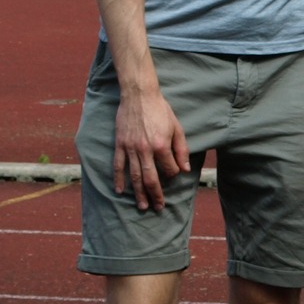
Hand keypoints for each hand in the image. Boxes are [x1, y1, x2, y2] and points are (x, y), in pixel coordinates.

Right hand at [112, 87, 190, 210]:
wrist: (139, 95)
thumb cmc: (160, 110)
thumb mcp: (177, 128)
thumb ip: (181, 149)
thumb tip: (185, 169)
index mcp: (161, 145)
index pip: (169, 169)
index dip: (173, 174)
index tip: (174, 173)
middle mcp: (145, 149)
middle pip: (150, 179)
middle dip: (155, 195)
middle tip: (158, 208)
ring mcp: (130, 148)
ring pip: (134, 176)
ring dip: (138, 193)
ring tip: (142, 206)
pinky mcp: (120, 144)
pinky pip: (118, 165)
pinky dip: (118, 179)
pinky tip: (120, 191)